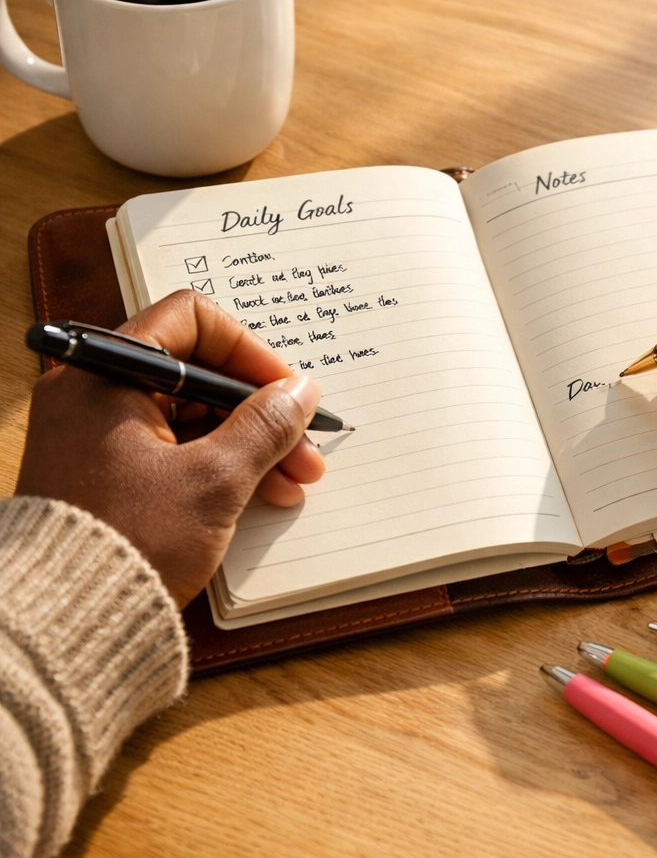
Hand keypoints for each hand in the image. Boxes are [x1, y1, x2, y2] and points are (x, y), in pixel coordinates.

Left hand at [16, 290, 326, 606]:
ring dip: (249, 441)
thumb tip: (300, 391)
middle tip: (303, 447)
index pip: (191, 320)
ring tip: (293, 481)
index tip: (284, 390)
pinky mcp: (107, 469)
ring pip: (192, 414)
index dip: (249, 350)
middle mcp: (95, 392)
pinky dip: (219, 462)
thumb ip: (265, 426)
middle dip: (260, 411)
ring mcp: (98, 432)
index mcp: (105, 374)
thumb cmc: (128, 543)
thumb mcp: (214, 480)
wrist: (65, 623)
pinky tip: (260, 491)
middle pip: (197, 373)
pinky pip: (175, 446)